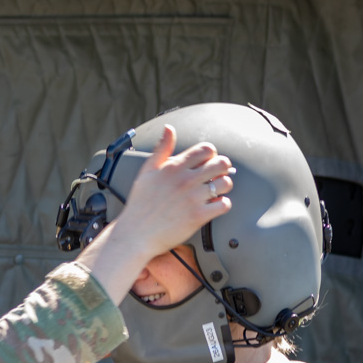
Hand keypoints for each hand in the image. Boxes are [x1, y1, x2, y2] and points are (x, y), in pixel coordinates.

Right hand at [77, 125, 232, 303]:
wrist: (136, 233)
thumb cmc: (140, 204)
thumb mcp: (147, 171)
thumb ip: (161, 148)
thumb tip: (169, 129)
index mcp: (175, 167)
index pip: (206, 149)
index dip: (211, 154)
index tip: (207, 163)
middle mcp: (186, 180)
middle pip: (221, 163)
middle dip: (222, 168)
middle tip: (216, 176)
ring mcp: (193, 198)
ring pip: (225, 183)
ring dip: (223, 186)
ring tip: (215, 191)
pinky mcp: (199, 216)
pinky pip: (224, 205)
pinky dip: (222, 205)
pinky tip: (213, 206)